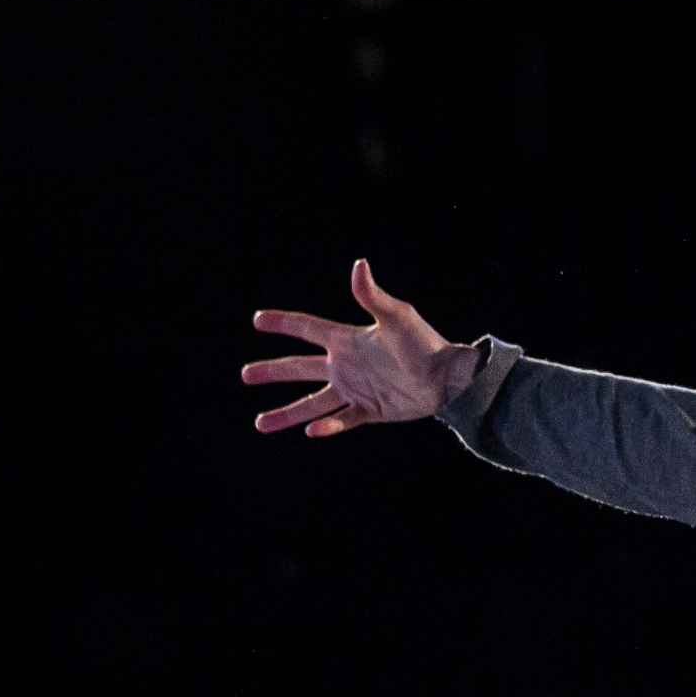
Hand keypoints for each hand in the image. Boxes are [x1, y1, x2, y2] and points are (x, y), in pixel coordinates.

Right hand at [245, 259, 473, 437]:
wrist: (449, 378)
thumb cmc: (425, 344)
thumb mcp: (398, 317)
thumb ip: (372, 296)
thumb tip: (358, 265)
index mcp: (348, 341)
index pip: (308, 329)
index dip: (284, 323)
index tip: (257, 320)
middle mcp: (346, 366)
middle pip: (300, 368)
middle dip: (272, 371)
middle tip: (245, 374)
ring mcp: (355, 390)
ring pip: (312, 403)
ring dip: (287, 412)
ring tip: (260, 423)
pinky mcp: (370, 411)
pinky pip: (343, 420)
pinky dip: (328, 427)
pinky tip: (310, 431)